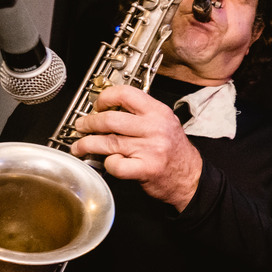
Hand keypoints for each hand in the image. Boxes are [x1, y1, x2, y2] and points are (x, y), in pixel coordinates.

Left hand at [71, 85, 203, 209]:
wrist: (190, 177)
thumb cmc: (174, 152)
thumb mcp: (165, 123)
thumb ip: (140, 114)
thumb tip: (108, 109)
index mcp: (159, 112)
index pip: (125, 94)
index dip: (105, 98)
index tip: (97, 105)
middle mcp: (155, 128)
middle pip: (110, 119)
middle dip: (88, 123)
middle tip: (82, 126)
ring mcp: (150, 149)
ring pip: (107, 142)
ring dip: (87, 144)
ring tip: (80, 145)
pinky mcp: (145, 169)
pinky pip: (115, 164)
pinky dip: (106, 164)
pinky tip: (107, 162)